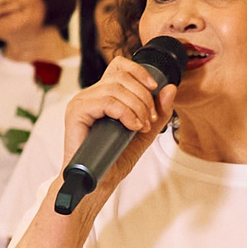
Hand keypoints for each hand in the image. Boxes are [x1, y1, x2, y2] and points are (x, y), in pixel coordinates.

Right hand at [61, 54, 178, 212]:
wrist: (99, 181)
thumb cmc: (115, 158)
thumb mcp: (144, 132)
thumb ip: (158, 112)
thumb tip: (170, 89)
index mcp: (104, 95)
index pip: (120, 66)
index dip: (139, 72)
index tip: (154, 88)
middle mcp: (91, 94)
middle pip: (122, 76)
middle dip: (144, 97)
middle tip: (150, 120)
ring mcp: (81, 102)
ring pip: (116, 88)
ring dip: (137, 107)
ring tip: (141, 127)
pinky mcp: (76, 112)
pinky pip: (106, 101)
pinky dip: (125, 113)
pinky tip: (132, 127)